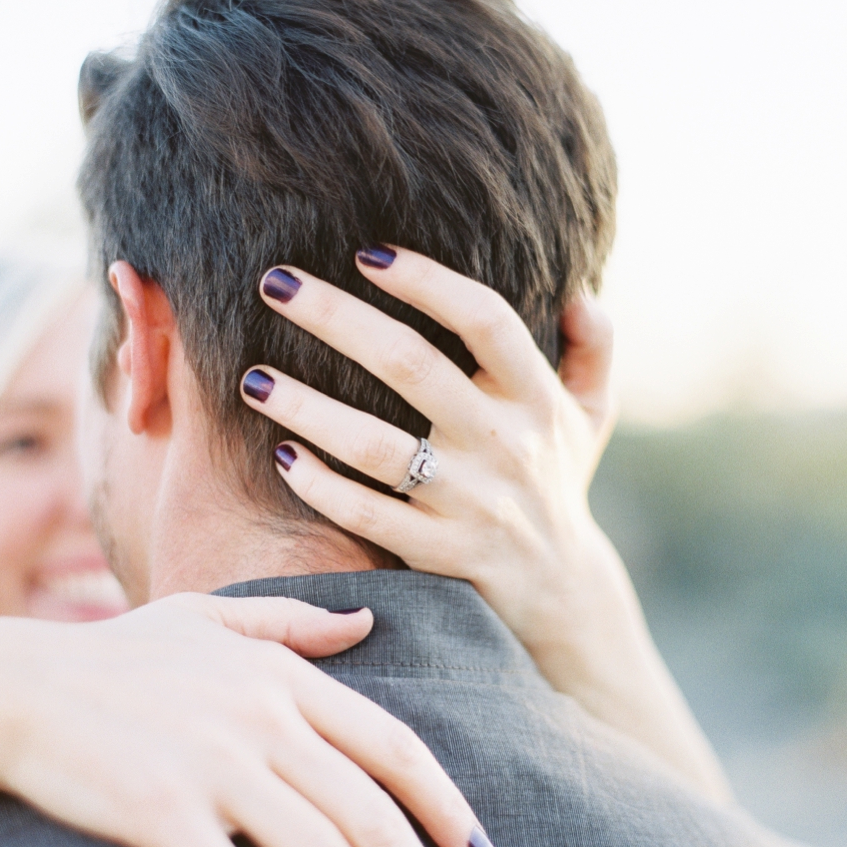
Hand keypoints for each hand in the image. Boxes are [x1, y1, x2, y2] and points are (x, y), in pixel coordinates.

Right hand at [0, 594, 493, 846]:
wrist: (12, 684)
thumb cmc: (116, 656)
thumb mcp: (209, 619)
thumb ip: (293, 622)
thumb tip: (367, 623)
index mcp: (282, 678)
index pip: (393, 747)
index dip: (444, 804)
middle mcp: (262, 720)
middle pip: (371, 816)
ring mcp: (214, 765)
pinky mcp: (160, 811)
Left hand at [243, 246, 614, 663]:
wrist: (562, 592)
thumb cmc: (561, 482)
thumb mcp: (593, 415)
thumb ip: (595, 349)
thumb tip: (581, 293)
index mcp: (536, 398)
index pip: (485, 319)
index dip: (428, 281)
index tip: (367, 254)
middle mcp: (504, 444)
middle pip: (412, 366)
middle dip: (336, 317)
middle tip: (273, 283)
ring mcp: (470, 503)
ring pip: (376, 447)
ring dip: (306, 407)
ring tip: (252, 378)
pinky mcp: (440, 553)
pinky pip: (368, 517)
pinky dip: (320, 487)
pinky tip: (279, 455)